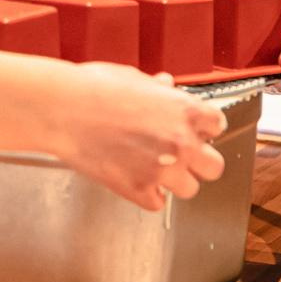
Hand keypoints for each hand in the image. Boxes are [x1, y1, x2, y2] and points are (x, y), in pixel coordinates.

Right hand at [49, 63, 227, 211]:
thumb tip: (165, 86)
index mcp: (185, 111)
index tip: (192, 129)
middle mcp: (181, 143)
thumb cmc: (93, 88)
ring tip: (154, 168)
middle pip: (214, 166)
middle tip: (180, 154)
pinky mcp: (139, 190)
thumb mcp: (132, 78)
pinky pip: (157, 203)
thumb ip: (156, 89)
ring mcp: (162, 170)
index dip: (203, 128)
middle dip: (199, 161)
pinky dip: (148, 194)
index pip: (218, 126)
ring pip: (190, 190)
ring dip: (175, 181)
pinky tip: (134, 178)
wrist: (62, 109)